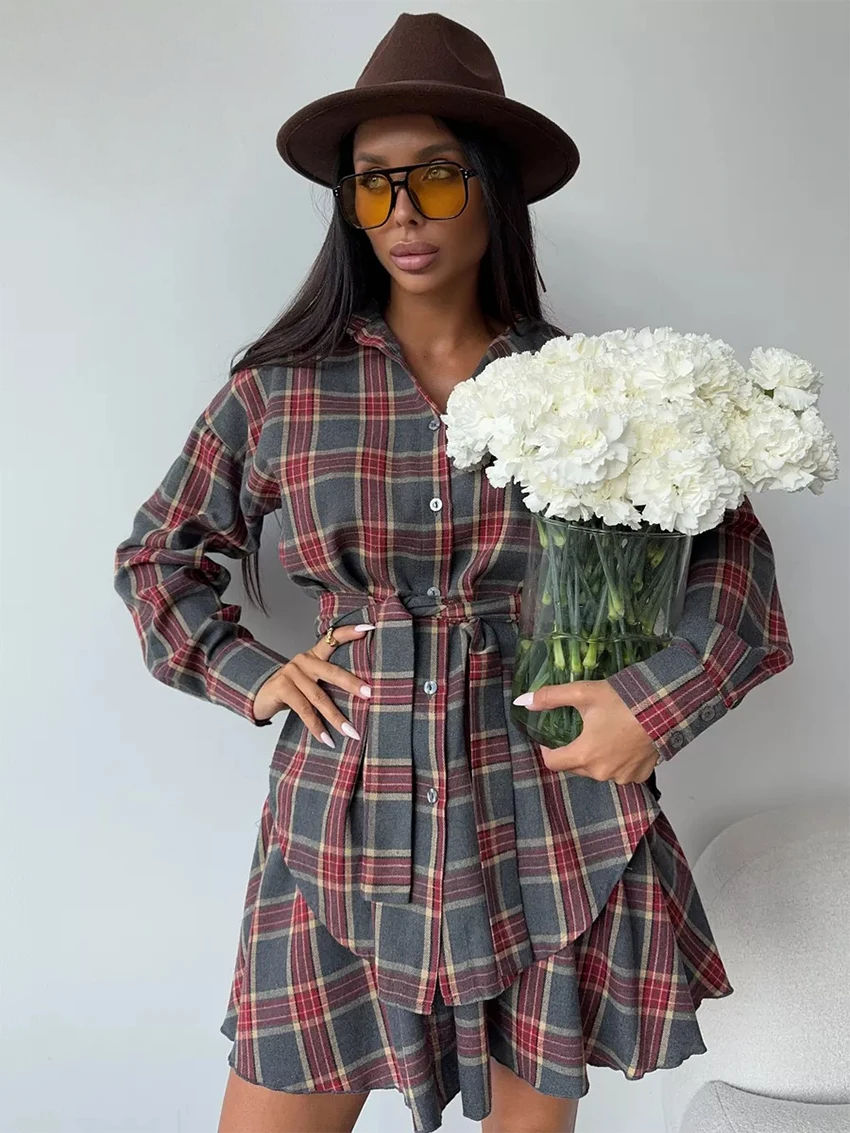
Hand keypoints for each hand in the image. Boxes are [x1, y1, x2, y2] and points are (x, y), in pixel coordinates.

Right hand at [252, 623, 373, 745]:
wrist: (260, 697)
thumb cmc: (292, 690)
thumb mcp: (310, 681)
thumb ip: (328, 682)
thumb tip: (363, 697)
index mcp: (314, 655)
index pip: (333, 638)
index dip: (349, 632)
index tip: (369, 628)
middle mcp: (303, 660)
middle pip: (332, 671)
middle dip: (353, 684)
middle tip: (370, 694)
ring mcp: (291, 673)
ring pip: (319, 697)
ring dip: (336, 718)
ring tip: (352, 732)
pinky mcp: (282, 687)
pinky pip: (304, 710)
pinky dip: (316, 726)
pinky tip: (327, 739)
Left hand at [515, 679, 660, 784]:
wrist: (664, 706)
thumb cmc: (622, 700)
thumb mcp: (582, 693)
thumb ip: (551, 697)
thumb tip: (523, 701)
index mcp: (584, 755)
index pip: (552, 763)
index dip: (548, 750)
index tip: (551, 739)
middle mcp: (601, 772)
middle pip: (575, 767)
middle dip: (573, 752)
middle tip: (581, 730)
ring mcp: (622, 777)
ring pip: (598, 771)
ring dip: (596, 757)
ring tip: (605, 734)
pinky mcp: (639, 776)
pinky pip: (620, 773)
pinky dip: (618, 762)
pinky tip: (623, 744)